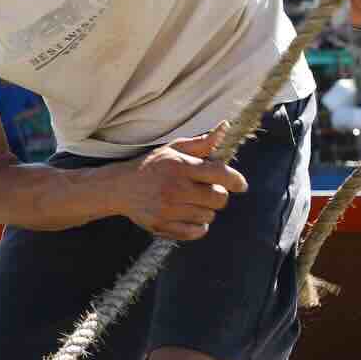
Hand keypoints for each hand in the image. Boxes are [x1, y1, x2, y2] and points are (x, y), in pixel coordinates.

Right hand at [114, 124, 247, 240]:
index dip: (236, 180)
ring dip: (206, 210)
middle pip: (219, 198)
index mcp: (181, 166)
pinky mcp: (162, 226)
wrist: (119, 187)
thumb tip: (225, 127)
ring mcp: (168, 210)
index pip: (221, 174)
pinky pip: (196, 232)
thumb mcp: (174, 149)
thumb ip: (202, 143)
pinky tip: (190, 216)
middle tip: (207, 190)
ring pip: (209, 216)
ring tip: (193, 202)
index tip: (240, 185)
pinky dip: (198, 226)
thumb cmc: (152, 166)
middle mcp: (175, 189)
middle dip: (218, 194)